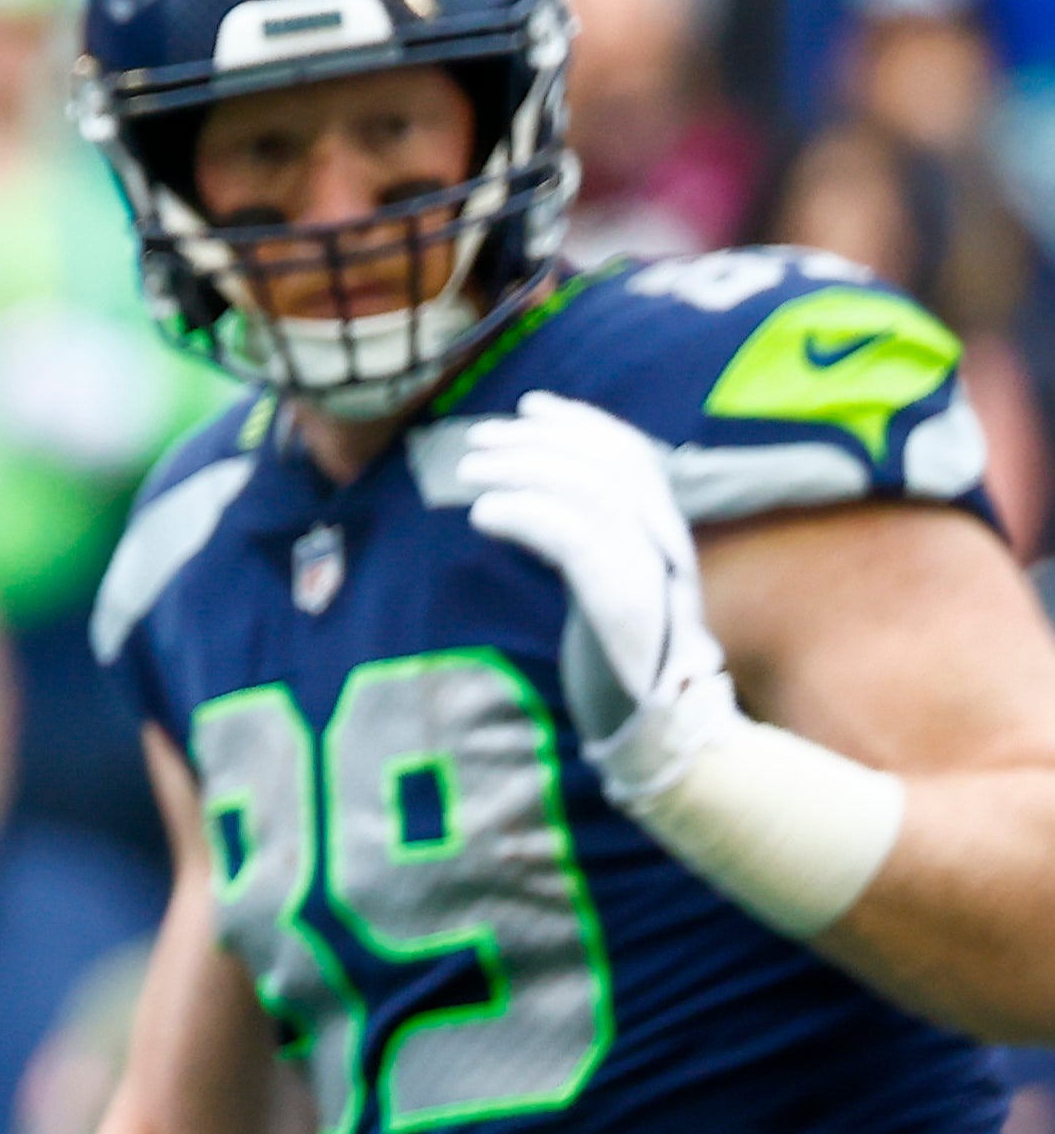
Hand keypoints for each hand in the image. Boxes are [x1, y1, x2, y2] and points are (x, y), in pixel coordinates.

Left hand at [461, 390, 733, 798]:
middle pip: (604, 465)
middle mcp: (664, 543)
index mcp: (664, 532)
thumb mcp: (609, 582)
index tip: (532, 405)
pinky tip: (483, 514)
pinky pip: (573, 539)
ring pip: (587, 492)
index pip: (628, 454)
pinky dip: (525, 515)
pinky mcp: (623, 605)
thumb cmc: (624, 657)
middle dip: (537, 441)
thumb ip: (592, 537)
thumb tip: (541, 490)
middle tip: (479, 438)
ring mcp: (649, 572)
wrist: (661, 728)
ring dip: (521, 470)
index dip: (581, 422)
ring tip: (469, 471)